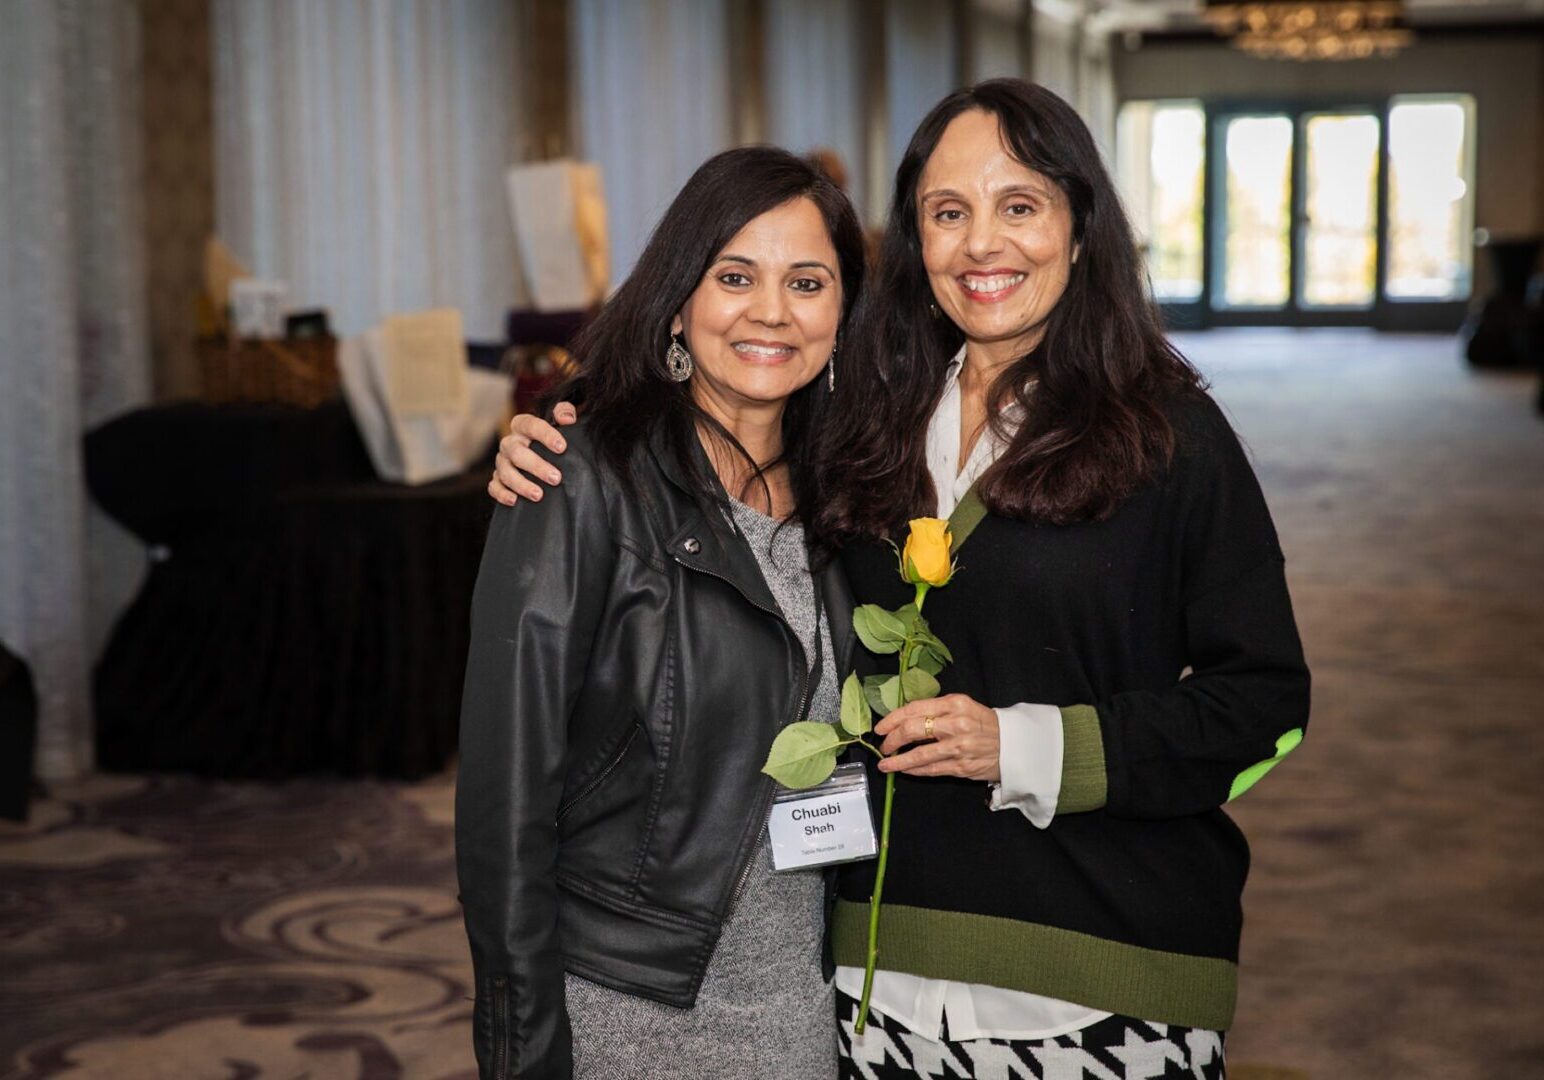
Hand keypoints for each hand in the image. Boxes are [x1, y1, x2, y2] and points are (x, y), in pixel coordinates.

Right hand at [489, 402, 577, 505]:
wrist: (544, 456)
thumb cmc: (553, 438)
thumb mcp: (561, 422)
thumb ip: (565, 412)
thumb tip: (567, 418)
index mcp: (523, 426)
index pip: (530, 425)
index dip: (545, 435)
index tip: (562, 447)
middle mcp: (510, 443)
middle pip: (517, 452)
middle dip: (536, 466)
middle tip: (556, 478)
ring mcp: (502, 462)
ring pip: (506, 472)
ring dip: (522, 484)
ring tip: (539, 495)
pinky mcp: (498, 479)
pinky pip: (494, 486)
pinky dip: (502, 494)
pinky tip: (514, 501)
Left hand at [874, 694, 1000, 781]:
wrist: (1013, 744)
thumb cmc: (983, 723)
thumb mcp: (963, 706)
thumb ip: (936, 709)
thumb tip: (904, 719)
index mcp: (954, 703)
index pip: (914, 709)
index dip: (892, 719)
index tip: (881, 727)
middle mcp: (955, 724)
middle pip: (912, 730)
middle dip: (892, 739)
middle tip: (883, 745)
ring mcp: (958, 747)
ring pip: (918, 755)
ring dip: (897, 761)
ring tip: (884, 764)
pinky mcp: (961, 767)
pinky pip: (930, 769)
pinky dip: (913, 770)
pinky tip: (904, 770)